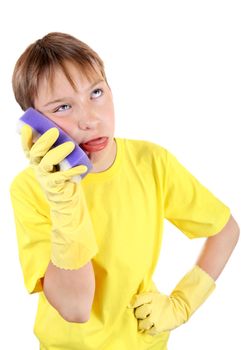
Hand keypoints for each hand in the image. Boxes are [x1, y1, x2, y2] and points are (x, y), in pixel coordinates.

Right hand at [20, 124, 97, 268]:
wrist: (67, 200)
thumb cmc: (65, 176)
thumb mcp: (60, 161)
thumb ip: (60, 148)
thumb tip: (68, 132)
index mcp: (38, 160)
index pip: (28, 148)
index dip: (26, 138)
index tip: (26, 127)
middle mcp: (39, 168)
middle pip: (36, 153)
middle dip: (43, 141)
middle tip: (54, 131)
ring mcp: (46, 178)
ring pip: (47, 163)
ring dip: (58, 152)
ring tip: (70, 145)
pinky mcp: (55, 187)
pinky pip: (63, 177)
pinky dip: (74, 171)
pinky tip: (84, 167)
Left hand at [130, 266, 215, 335]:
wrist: (178, 309)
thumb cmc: (161, 302)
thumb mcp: (154, 294)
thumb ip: (144, 295)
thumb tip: (132, 289)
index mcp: (151, 297)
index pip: (138, 299)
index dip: (132, 303)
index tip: (129, 306)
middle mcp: (153, 307)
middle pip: (138, 313)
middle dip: (138, 315)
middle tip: (141, 314)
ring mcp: (157, 318)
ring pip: (142, 324)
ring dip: (143, 324)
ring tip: (146, 321)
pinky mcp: (160, 327)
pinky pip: (149, 332)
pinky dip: (149, 330)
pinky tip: (151, 326)